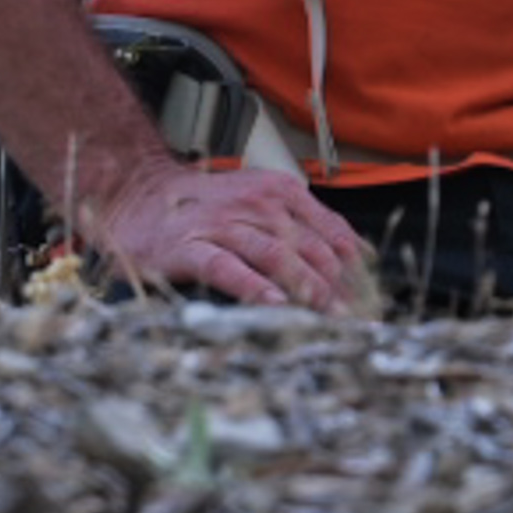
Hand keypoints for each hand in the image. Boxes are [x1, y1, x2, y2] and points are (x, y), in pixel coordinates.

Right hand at [67, 147, 375, 311]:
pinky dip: (253, 286)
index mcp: (281, 192)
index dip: (356, 269)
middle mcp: (257, 205)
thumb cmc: (207, 206)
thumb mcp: (261, 202)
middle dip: (339, 287)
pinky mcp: (191, 247)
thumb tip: (357, 255)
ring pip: (276, 256)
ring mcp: (224, 225)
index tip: (373, 301)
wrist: (139, 194)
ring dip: (308, 288)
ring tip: (331, 316)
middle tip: (358, 320)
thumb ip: (304, 223)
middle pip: (310, 248)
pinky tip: (274, 304)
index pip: (331, 232)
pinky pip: (228, 268)